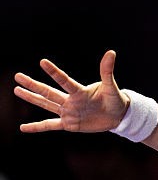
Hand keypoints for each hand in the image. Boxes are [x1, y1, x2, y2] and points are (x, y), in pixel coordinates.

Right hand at [13, 49, 127, 132]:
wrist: (118, 116)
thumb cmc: (115, 99)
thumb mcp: (111, 86)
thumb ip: (107, 71)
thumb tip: (111, 52)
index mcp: (79, 91)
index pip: (64, 80)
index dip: (54, 72)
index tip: (42, 62)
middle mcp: (70, 100)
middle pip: (48, 92)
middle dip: (33, 84)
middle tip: (17, 76)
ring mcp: (68, 112)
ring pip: (46, 104)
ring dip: (31, 98)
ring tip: (16, 90)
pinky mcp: (69, 124)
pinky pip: (50, 125)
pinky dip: (37, 127)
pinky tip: (23, 127)